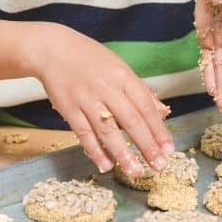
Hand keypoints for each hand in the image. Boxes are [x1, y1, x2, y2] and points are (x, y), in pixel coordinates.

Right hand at [30, 24, 174, 175]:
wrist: (53, 49)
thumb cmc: (90, 59)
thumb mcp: (119, 68)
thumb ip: (140, 91)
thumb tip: (163, 112)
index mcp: (123, 76)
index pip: (146, 106)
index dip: (158, 130)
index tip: (168, 149)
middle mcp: (106, 88)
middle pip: (131, 120)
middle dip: (146, 145)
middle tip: (159, 165)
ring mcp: (87, 99)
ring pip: (108, 130)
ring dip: (123, 153)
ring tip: (135, 171)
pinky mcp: (69, 108)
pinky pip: (84, 133)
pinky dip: (95, 150)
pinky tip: (106, 165)